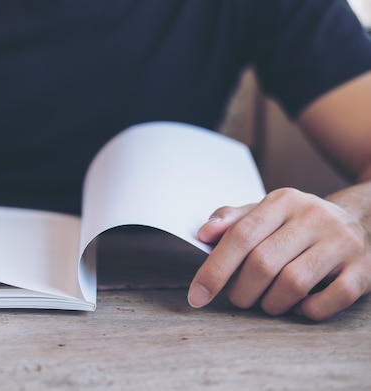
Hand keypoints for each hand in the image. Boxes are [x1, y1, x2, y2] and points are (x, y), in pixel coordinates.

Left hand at [187, 187, 370, 320]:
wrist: (363, 222)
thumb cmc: (300, 224)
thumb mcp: (266, 212)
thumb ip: (232, 220)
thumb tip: (203, 234)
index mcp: (283, 201)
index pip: (240, 235)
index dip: (214, 269)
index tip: (197, 296)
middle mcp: (313, 217)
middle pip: (262, 262)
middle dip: (241, 291)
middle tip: (238, 299)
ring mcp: (341, 242)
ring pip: (293, 283)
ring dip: (271, 303)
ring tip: (267, 303)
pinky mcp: (363, 269)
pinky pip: (331, 298)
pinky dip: (309, 310)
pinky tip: (300, 306)